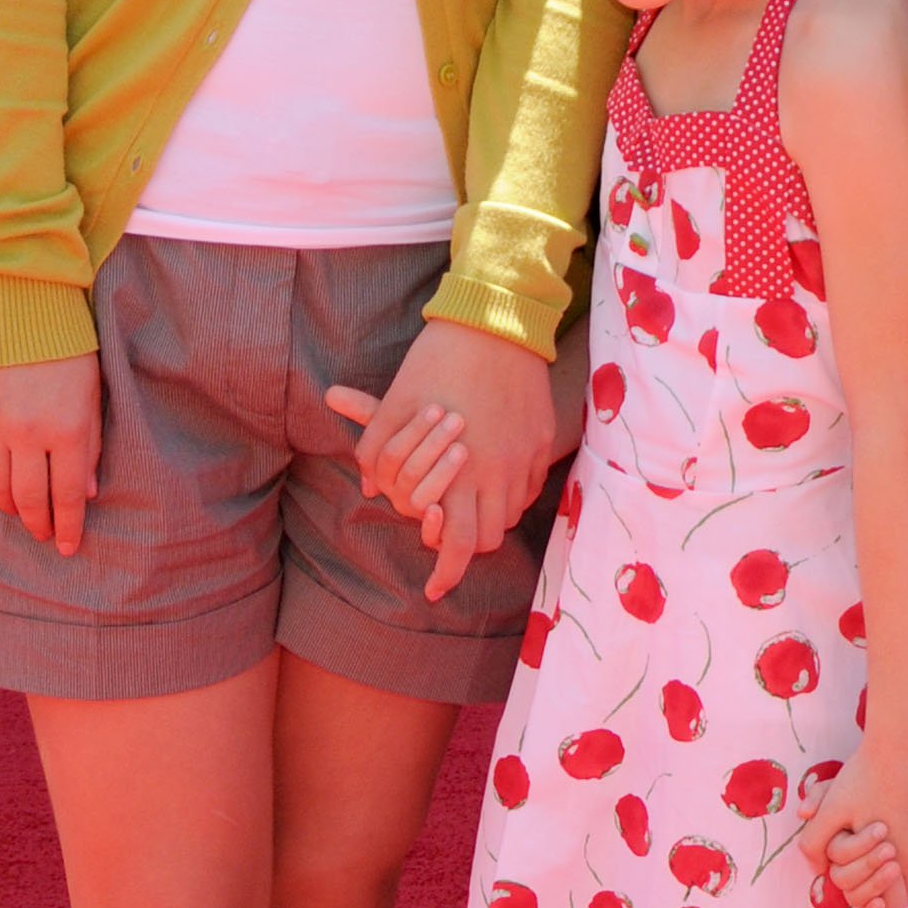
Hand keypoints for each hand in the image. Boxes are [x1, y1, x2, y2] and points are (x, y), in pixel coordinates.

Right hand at [0, 355, 100, 555]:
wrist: (22, 298)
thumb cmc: (68, 345)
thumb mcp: (92, 393)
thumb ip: (90, 442)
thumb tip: (84, 492)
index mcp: (68, 429)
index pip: (66, 495)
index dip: (67, 526)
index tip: (66, 547)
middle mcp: (27, 432)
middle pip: (28, 497)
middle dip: (36, 522)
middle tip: (40, 533)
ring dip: (5, 505)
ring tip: (14, 511)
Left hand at [328, 320, 557, 600]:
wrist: (497, 319)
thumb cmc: (439, 360)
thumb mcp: (397, 401)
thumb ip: (377, 448)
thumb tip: (365, 485)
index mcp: (461, 469)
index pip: (461, 544)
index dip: (447, 573)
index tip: (433, 588)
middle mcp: (499, 471)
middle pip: (490, 538)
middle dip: (469, 549)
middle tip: (449, 545)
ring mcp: (527, 455)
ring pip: (512, 513)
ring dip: (488, 518)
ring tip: (467, 505)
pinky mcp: (542, 439)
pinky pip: (529, 484)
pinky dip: (509, 492)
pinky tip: (491, 477)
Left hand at [798, 738, 907, 907]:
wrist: (907, 741)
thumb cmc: (867, 776)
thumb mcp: (831, 808)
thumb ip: (815, 843)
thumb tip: (816, 866)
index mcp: (896, 864)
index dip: (879, 903)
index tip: (867, 886)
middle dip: (894, 886)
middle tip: (875, 863)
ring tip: (891, 841)